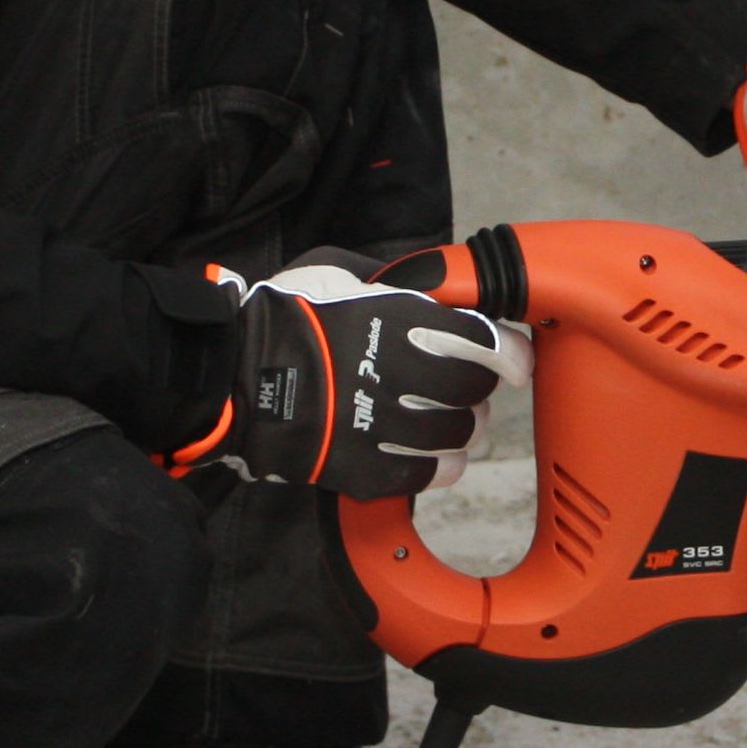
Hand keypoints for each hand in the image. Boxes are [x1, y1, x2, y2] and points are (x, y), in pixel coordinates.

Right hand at [183, 258, 529, 499]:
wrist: (229, 374)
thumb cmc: (282, 316)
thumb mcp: (339, 272)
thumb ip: (394, 282)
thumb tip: (435, 288)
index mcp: (397, 319)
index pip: (484, 341)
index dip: (512, 354)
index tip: (517, 362)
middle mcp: (397, 371)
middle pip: (476, 391)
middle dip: (480, 390)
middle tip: (467, 389)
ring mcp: (381, 424)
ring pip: (458, 435)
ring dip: (463, 429)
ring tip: (445, 422)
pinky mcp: (363, 467)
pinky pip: (427, 474)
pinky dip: (440, 466)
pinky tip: (433, 456)